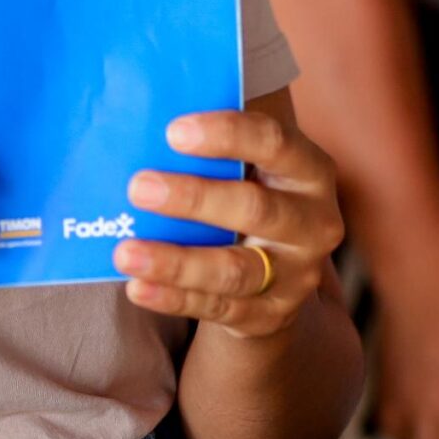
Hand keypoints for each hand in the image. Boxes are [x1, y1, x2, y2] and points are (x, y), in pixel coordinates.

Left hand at [113, 108, 343, 337]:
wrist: (279, 273)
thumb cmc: (248, 195)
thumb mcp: (249, 166)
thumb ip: (214, 147)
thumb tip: (142, 124)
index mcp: (309, 169)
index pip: (274, 142)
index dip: (227, 134)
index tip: (173, 132)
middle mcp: (313, 223)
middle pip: (254, 209)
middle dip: (193, 198)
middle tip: (138, 187)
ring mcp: (296, 275)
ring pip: (233, 270)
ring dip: (176, 261)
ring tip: (125, 252)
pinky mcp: (271, 315)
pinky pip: (217, 307)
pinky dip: (173, 298)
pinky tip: (138, 286)